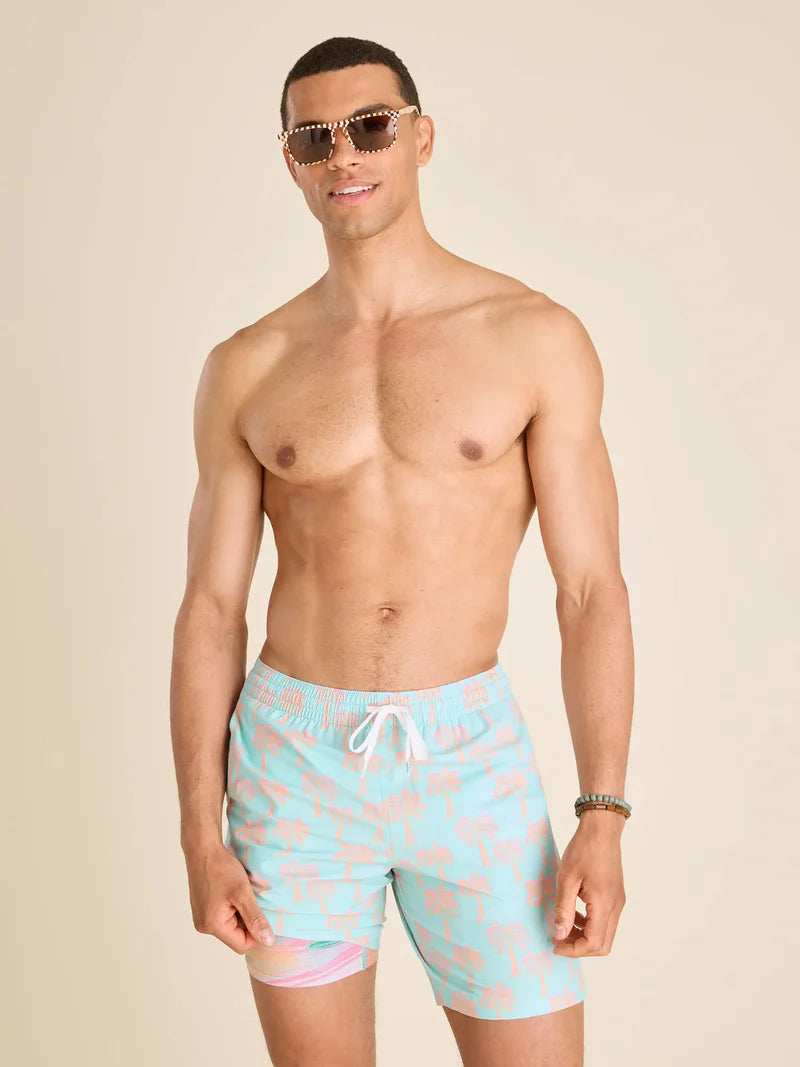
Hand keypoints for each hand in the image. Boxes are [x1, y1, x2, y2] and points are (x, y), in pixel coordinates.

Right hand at [184, 842, 274, 952]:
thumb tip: (268, 941)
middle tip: (251, 899)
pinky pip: (223, 917)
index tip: (261, 911)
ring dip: (240, 914)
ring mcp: (201, 918)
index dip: (256, 932)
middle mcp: (204, 926)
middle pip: (235, 937)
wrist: (202, 849)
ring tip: (241, 895)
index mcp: (213, 926)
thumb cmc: (221, 868)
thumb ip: (255, 919)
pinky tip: (233, 893)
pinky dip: (232, 908)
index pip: (242, 945)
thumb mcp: (242, 893)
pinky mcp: (202, 910)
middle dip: (247, 921)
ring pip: (230, 926)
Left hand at [550, 812, 625, 956]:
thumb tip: (560, 934)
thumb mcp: (567, 879)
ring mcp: (618, 902)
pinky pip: (605, 920)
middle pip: (602, 944)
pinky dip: (590, 924)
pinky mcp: (615, 896)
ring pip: (605, 934)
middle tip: (558, 939)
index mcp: (604, 904)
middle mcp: (615, 907)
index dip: (573, 950)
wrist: (601, 829)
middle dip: (579, 947)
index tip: (554, 944)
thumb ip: (563, 909)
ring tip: (563, 926)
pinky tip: (574, 913)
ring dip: (584, 936)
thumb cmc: (583, 850)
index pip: (593, 943)